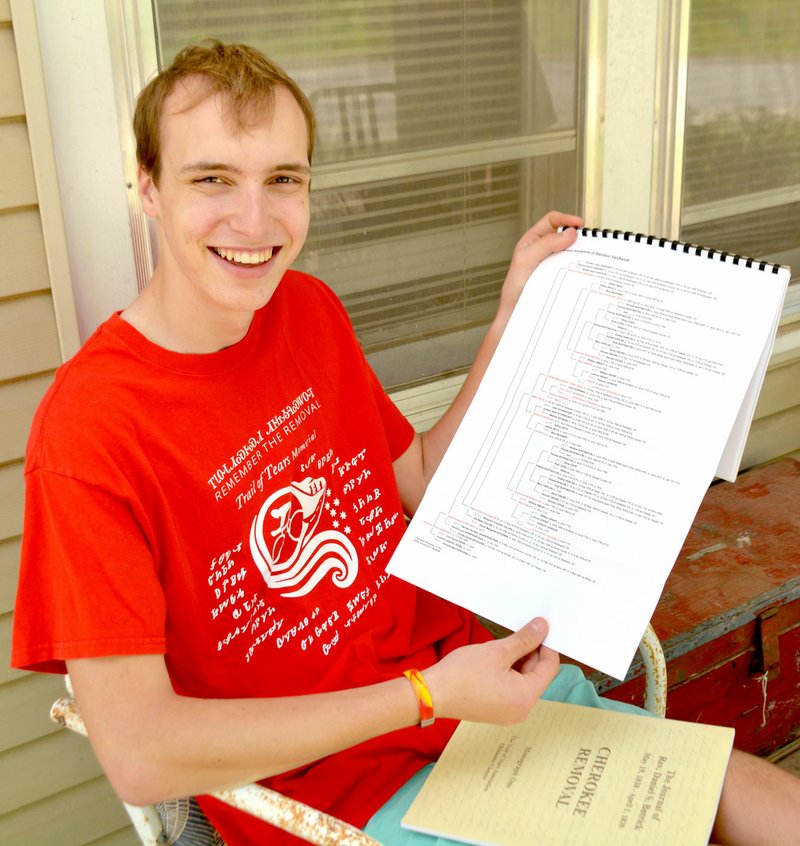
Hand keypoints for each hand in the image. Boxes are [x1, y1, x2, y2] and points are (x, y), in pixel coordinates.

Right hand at [423, 617, 559, 725]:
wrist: (433, 694)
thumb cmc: (463, 674)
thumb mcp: (498, 651)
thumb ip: (524, 640)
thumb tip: (542, 628)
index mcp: (526, 697)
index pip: (549, 667)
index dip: (546, 645)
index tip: (539, 629)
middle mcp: (522, 710)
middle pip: (536, 675)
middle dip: (530, 652)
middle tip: (519, 632)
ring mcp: (509, 713)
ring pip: (523, 681)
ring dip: (518, 661)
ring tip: (503, 645)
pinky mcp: (497, 711)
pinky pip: (511, 689)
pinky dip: (508, 673)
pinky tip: (496, 659)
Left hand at [496, 210, 583, 323]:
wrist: (515, 316)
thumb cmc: (514, 290)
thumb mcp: (525, 260)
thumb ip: (545, 244)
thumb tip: (569, 233)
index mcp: (532, 242)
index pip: (551, 221)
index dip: (566, 219)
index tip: (580, 225)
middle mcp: (542, 251)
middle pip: (564, 235)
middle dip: (577, 236)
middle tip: (590, 242)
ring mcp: (551, 265)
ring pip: (570, 252)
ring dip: (581, 254)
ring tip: (591, 257)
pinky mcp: (558, 279)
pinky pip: (572, 269)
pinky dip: (580, 268)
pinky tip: (585, 272)